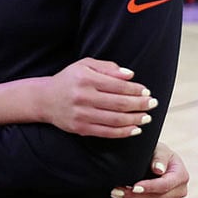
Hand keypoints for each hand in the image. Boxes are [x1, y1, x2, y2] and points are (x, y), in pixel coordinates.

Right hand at [41, 59, 156, 137]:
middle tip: (153, 104)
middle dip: (140, 104)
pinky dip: (124, 132)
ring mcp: (81, 114)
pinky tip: (135, 129)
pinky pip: (107, 132)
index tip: (147, 91)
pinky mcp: (80, 128)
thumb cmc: (69, 80)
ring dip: (135, 119)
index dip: (136, 90)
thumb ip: (107, 67)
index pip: (118, 85)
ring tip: (147, 117)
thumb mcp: (84, 65)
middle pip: (119, 103)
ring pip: (116, 119)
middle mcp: (82, 96)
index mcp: (85, 78)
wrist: (44, 99)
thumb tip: (130, 75)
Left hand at [111, 142, 188, 197]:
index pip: (165, 185)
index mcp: (181, 175)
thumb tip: (158, 169)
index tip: (134, 187)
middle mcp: (181, 190)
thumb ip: (159, 157)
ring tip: (116, 194)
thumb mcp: (159, 149)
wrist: (158, 159)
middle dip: (135, 196)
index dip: (149, 187)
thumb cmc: (157, 152)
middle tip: (116, 190)